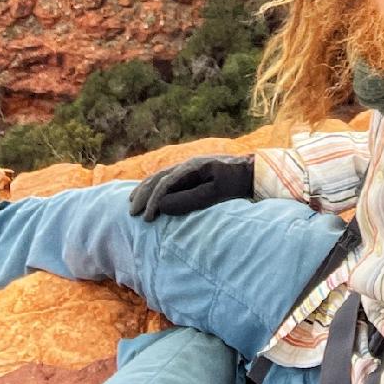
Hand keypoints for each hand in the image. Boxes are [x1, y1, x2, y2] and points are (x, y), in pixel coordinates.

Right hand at [127, 155, 253, 222]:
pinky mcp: (191, 173)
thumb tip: (162, 206)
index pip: (165, 183)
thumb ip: (189, 199)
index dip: (153, 201)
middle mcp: (186, 164)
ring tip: (132, 203)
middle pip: (157, 178)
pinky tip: (148, 195)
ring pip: (159, 177)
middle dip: (143, 195)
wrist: (251, 171)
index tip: (147, 218)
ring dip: (145, 190)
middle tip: (132, 212)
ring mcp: (188, 167)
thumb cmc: (235, 183)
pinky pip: (166, 178)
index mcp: (191, 167)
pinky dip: (154, 187)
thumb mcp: (215, 193)